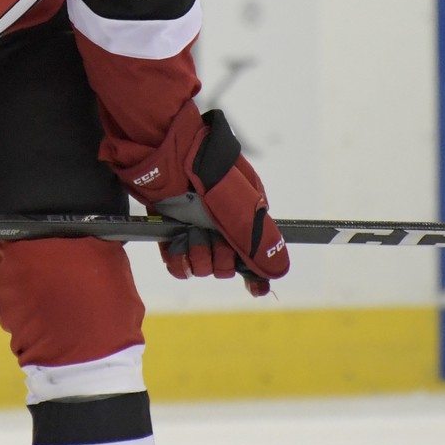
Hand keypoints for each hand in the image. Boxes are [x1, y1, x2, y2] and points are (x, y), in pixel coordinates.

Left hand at [114, 109, 288, 296]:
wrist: (165, 155)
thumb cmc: (209, 175)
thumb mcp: (242, 209)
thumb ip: (260, 243)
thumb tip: (279, 271)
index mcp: (248, 215)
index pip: (257, 253)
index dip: (255, 273)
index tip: (255, 289)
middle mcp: (224, 224)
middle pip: (228, 265)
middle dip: (219, 258)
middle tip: (212, 237)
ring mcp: (198, 227)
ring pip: (203, 266)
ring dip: (197, 254)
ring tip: (190, 232)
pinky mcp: (174, 230)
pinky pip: (179, 263)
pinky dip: (178, 259)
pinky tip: (178, 246)